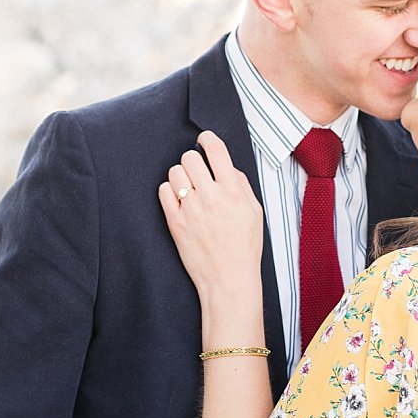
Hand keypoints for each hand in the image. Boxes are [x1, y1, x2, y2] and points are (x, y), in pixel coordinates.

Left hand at [158, 130, 264, 306]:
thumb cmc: (244, 247)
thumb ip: (241, 185)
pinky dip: (169, 191)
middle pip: (190, 157)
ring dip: (181, 175)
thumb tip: (226, 167)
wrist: (229, 279)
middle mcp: (210, 197)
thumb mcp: (255, 211)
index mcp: (232, 191)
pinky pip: (163, 191)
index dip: (208, 139)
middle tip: (197, 170)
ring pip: (175, 172)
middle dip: (193, 160)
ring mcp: (191, 209)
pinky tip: (178, 199)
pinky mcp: (175, 222)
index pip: (216, 150)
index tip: (204, 140)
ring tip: (188, 187)